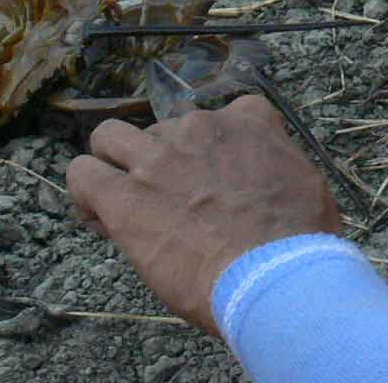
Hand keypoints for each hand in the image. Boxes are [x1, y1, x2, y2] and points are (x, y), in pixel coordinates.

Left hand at [66, 91, 342, 335]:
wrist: (271, 272)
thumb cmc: (298, 240)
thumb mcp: (304, 184)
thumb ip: (273, 168)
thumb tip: (264, 184)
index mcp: (247, 121)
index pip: (221, 115)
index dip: (207, 150)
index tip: (206, 180)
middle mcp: (199, 128)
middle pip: (163, 129)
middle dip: (161, 161)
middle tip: (169, 202)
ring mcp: (158, 159)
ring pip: (109, 136)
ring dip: (112, 162)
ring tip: (120, 197)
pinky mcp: (124, 197)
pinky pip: (83, 174)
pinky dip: (85, 191)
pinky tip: (98, 215)